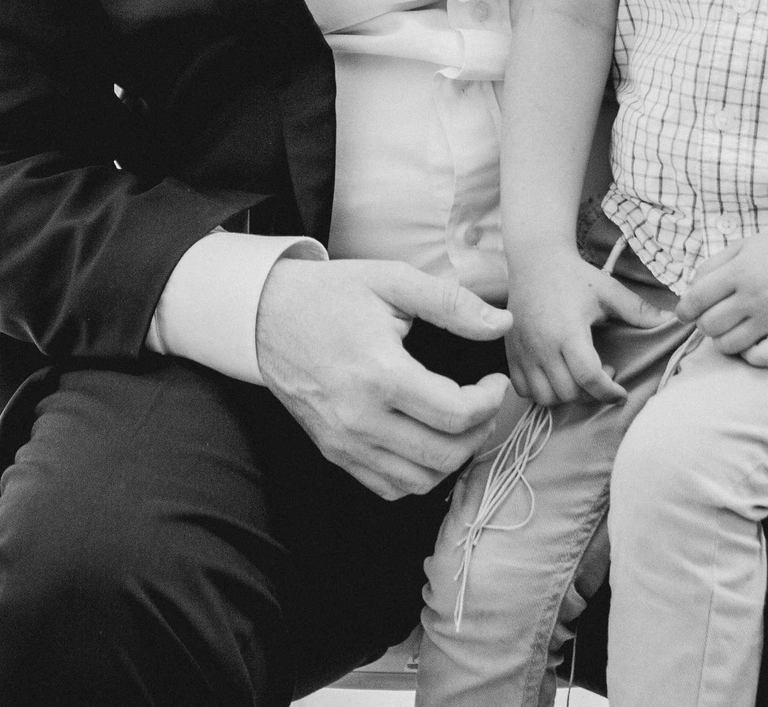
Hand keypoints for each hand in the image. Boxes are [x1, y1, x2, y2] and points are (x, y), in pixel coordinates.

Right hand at [253, 258, 514, 501]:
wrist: (265, 316)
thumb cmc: (332, 294)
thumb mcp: (392, 280)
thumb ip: (452, 303)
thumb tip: (502, 324)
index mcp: (379, 374)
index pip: (457, 414)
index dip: (491, 401)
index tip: (494, 381)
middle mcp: (360, 418)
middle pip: (445, 455)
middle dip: (481, 431)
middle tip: (484, 403)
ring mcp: (344, 442)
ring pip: (421, 481)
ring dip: (454, 457)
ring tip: (460, 422)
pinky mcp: (334, 453)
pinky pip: (390, 487)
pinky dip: (419, 474)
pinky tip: (427, 439)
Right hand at [505, 245, 670, 407]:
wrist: (534, 260)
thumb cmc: (573, 275)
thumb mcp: (608, 289)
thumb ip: (638, 310)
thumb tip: (671, 319)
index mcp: (567, 331)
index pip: (589, 378)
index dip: (609, 392)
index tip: (622, 393)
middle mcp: (542, 346)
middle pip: (569, 393)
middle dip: (591, 393)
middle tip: (604, 373)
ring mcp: (523, 352)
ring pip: (545, 397)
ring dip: (567, 395)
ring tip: (579, 376)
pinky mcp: (511, 353)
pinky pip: (524, 390)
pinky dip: (542, 392)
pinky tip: (557, 375)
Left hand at [675, 222, 767, 366]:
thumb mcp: (741, 247)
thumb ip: (711, 267)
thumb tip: (689, 293)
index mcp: (740, 271)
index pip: (696, 299)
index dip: (684, 309)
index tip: (685, 313)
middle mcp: (755, 295)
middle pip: (709, 325)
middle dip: (704, 324)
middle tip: (713, 318)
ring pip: (729, 345)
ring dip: (723, 340)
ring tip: (731, 329)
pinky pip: (764, 357)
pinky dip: (751, 356)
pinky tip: (750, 345)